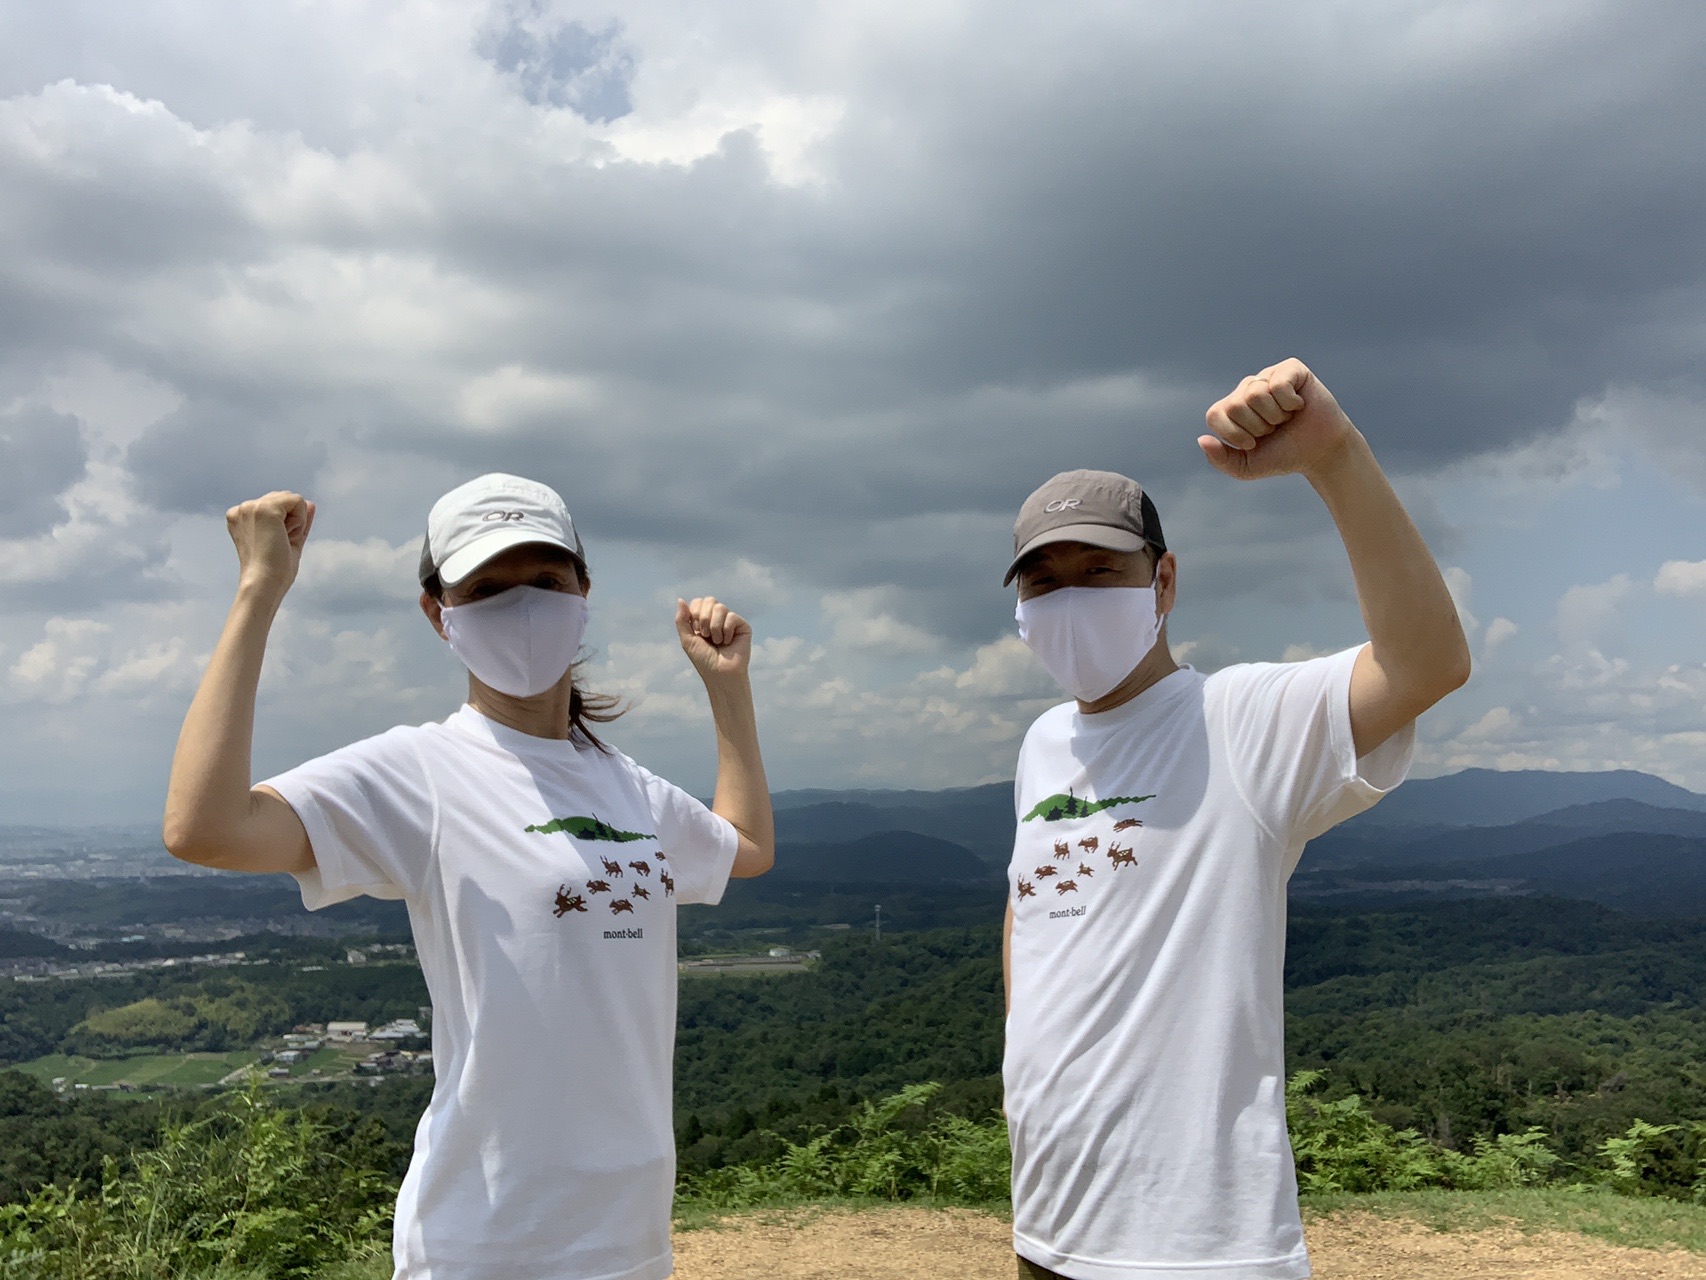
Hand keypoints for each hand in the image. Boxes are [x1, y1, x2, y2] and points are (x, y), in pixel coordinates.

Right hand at [226, 491, 314, 597]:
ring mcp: (251, 507)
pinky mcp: (264, 508)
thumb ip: (297, 520)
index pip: (277, 505)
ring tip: (280, 541)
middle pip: (285, 499)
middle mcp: (242, 508)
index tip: (274, 544)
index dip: (286, 525)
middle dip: (292, 521)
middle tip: (279, 544)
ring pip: (292, 499)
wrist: (264, 583)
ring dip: (296, 522)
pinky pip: (298, 501)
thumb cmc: (274, 571)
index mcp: (240, 516)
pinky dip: (300, 520)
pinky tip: (285, 536)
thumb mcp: (289, 540)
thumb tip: (310, 503)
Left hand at [675, 597, 752, 682]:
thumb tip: (680, 600)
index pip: (698, 602)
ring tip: (717, 641)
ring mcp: (731, 621)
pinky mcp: (743, 626)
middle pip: (709, 600)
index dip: (694, 614)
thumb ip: (682, 620)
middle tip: (706, 636)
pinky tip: (729, 642)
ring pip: (720, 607)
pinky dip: (726, 631)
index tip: (697, 632)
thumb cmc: (704, 660)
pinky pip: (732, 617)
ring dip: (714, 627)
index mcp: (704, 620)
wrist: (720, 674)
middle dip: (703, 619)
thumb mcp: (687, 639)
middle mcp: (718, 618)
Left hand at [1200, 359, 1358, 481]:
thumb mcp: (1247, 467)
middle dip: (1258, 426)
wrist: (1320, 452)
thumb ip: (1221, 459)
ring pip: (1256, 394)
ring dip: (1275, 415)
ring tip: (1286, 417)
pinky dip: (1290, 402)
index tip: (1253, 442)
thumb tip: (1202, 439)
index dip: (1234, 434)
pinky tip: (1298, 404)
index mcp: (1231, 408)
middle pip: (1236, 405)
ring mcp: (1267, 376)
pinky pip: (1278, 384)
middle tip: (1274, 428)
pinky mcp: (1290, 369)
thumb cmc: (1283, 455)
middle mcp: (1246, 389)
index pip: (1215, 414)